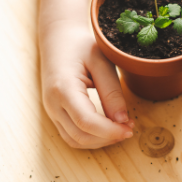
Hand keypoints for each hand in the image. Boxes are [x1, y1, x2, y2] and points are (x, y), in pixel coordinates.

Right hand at [40, 23, 134, 148]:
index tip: (130, 127)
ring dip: (100, 141)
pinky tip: (107, 129)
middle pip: (80, 136)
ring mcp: (51, 111)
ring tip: (121, 129)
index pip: (86, 122)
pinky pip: (71, 135)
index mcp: (63, 88)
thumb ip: (112, 91)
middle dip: (108, 137)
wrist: (58, 40)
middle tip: (130, 128)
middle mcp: (53, 103)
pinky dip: (91, 138)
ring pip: (75, 140)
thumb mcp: (101, 62)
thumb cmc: (80, 47)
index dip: (110, 130)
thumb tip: (122, 120)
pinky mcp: (55, 114)